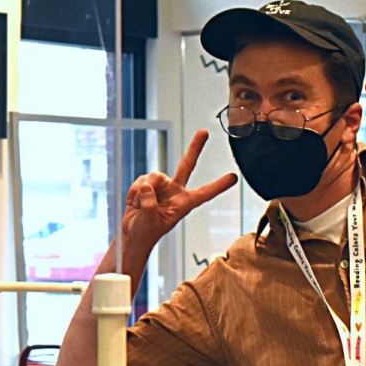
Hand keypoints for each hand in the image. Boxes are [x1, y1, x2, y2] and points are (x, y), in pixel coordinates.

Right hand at [122, 129, 237, 246]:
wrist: (132, 234)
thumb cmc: (145, 233)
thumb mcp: (149, 222)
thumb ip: (149, 205)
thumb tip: (147, 187)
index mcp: (184, 204)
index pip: (204, 193)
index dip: (218, 185)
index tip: (234, 177)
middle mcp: (175, 192)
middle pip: (187, 165)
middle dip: (195, 148)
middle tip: (204, 131)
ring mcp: (162, 187)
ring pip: (154, 176)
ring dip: (141, 190)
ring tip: (137, 205)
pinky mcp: (148, 184)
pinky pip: (141, 179)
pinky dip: (134, 191)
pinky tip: (133, 202)